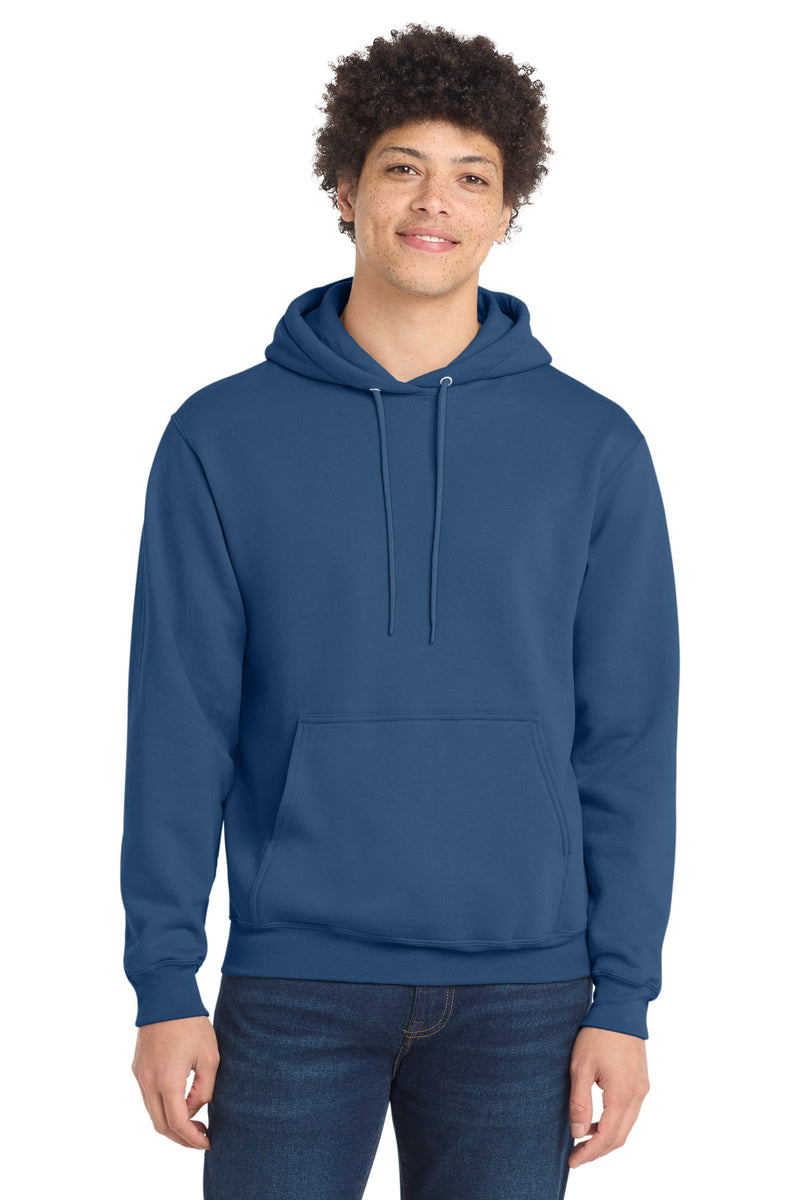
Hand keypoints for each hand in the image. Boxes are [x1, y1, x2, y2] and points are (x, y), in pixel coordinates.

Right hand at [131, 1015, 219, 1148]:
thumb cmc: (191, 1024)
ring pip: (152, 1113)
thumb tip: (195, 1109)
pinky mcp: (137, 1068)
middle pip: (160, 1125)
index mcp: (167, 1081)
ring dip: (171, 1123)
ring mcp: (140, 1075)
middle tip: (200, 1138)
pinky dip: (162, 1107)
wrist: (165, 996)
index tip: (207, 1142)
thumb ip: (204, 1089)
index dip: (192, 1138)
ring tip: (193, 1122)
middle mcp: (148, 1082)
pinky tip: (180, 1102)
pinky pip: (148, 1097)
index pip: (178, 1123)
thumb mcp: (209, 1057)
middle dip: (181, 1138)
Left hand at [567, 1026, 649, 1168]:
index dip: (590, 1153)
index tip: (573, 1161)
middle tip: (576, 1155)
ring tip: (583, 1140)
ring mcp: (642, 1088)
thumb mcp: (581, 1067)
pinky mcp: (641, 1081)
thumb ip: (580, 1103)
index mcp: (622, 1094)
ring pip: (626, 1126)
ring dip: (606, 1137)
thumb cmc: (598, 1034)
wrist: (621, 1008)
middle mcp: (637, 1095)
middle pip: (620, 1137)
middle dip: (598, 1150)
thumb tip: (578, 1133)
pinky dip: (614, 1122)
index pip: (607, 1137)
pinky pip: (630, 1112)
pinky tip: (597, 1120)